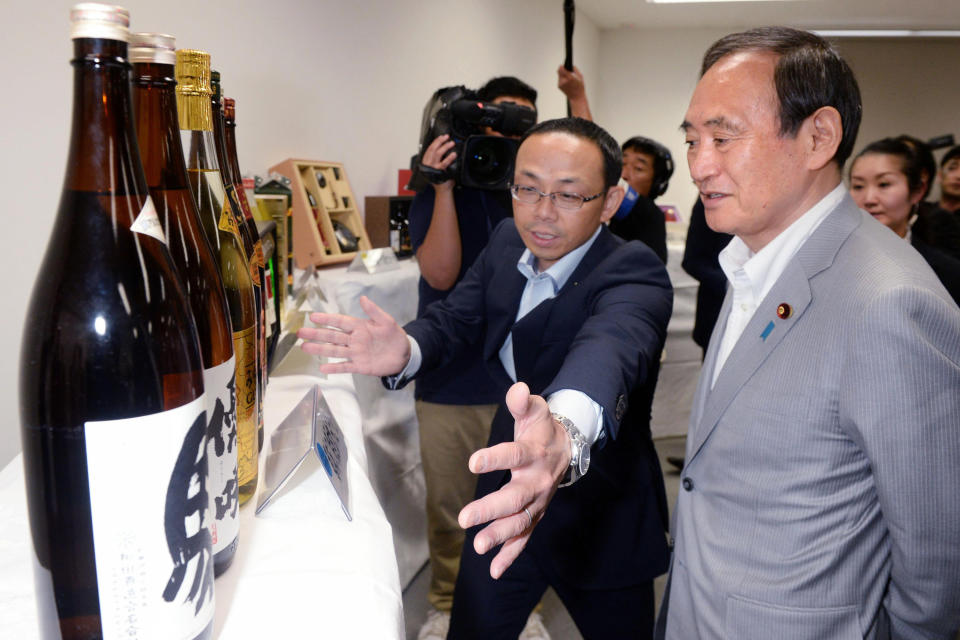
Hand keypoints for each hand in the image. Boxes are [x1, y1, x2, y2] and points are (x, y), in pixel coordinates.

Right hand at [297, 295, 409, 375]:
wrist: (404, 354)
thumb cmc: (395, 336)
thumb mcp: (387, 321)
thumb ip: (374, 311)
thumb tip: (363, 298)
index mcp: (359, 327)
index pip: (340, 322)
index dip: (327, 319)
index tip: (312, 317)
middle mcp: (354, 340)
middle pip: (332, 336)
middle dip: (316, 334)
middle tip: (300, 332)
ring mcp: (356, 353)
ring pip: (335, 351)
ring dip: (320, 349)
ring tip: (305, 347)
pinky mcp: (360, 366)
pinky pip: (345, 366)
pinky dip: (334, 367)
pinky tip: (322, 367)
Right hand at [421, 134, 456, 189]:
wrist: (442, 189)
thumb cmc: (440, 177)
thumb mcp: (436, 166)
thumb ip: (437, 158)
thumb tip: (443, 145)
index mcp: (425, 161)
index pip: (429, 148)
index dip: (436, 141)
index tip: (441, 137)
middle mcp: (427, 164)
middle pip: (433, 149)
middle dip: (440, 141)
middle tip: (447, 137)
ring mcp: (433, 168)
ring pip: (438, 154)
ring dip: (445, 147)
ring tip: (451, 143)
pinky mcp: (439, 172)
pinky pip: (444, 163)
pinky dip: (449, 158)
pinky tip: (454, 154)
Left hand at [457, 382, 571, 578]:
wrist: (568, 449)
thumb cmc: (542, 428)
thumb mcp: (535, 410)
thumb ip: (522, 402)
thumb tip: (516, 390)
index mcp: (534, 453)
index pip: (515, 454)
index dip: (496, 457)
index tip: (473, 461)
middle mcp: (537, 481)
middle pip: (515, 498)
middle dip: (491, 509)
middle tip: (465, 518)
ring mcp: (538, 502)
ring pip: (520, 522)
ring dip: (500, 535)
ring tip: (478, 546)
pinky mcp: (535, 515)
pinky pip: (525, 538)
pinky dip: (511, 555)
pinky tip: (494, 571)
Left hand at [557, 65, 586, 100]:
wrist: (576, 97)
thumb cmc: (580, 88)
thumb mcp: (580, 77)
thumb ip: (576, 70)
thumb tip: (572, 66)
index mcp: (570, 78)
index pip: (562, 69)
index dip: (561, 66)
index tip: (562, 65)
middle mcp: (564, 81)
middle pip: (559, 71)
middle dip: (561, 69)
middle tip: (564, 68)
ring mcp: (561, 84)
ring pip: (559, 75)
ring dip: (562, 74)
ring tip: (567, 74)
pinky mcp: (559, 86)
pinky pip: (559, 80)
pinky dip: (562, 78)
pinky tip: (566, 79)